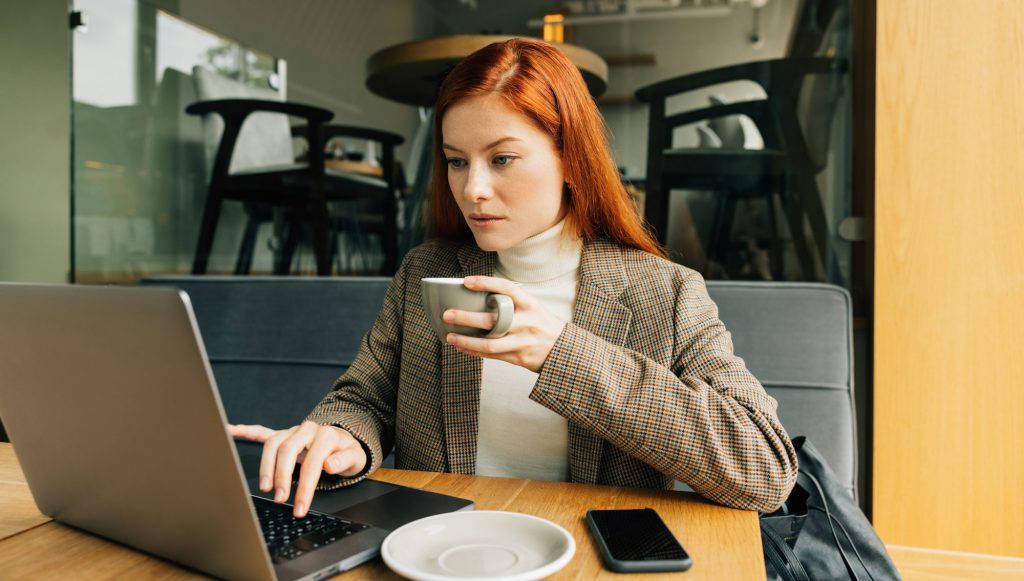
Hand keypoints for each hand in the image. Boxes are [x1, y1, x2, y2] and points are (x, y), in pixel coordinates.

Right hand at [228, 421, 366, 517]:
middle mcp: (307, 430)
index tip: (299, 507)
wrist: (344, 440)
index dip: (304, 487)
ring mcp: (293, 432)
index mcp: (325, 435)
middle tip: (279, 498)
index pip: (312, 463)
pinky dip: (246, 431)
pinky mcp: (283, 435)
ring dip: (266, 465)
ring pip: (273, 444)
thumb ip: (344, 460)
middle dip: (281, 476)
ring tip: (264, 487)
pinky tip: (230, 430)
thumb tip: (329, 464)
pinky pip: (262, 432)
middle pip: (287, 450)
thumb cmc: (347, 451)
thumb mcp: (356, 458)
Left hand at [443, 276, 565, 372]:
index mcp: (530, 305)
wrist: (564, 351)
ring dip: (466, 341)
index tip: (466, 281)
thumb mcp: (534, 308)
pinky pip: (492, 355)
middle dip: (467, 317)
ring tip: (450, 336)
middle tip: (448, 314)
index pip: (506, 289)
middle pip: (492, 320)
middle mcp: (526, 322)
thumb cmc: (543, 325)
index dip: (486, 283)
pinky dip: (474, 351)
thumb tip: (481, 297)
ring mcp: (522, 342)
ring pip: (489, 343)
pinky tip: (462, 347)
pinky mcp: (518, 358)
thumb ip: (513, 303)